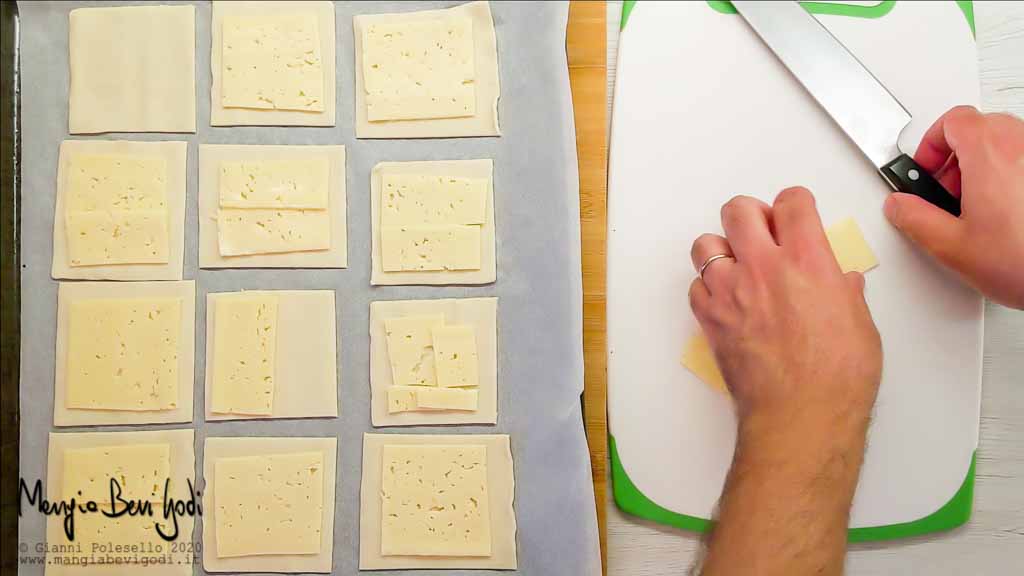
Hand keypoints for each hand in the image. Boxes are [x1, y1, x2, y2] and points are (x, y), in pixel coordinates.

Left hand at [689, 188, 881, 431]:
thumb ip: (844, 293)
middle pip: (739, 209)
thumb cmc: (837, 376)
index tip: (796, 214)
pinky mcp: (710, 318)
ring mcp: (731, 291)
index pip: (792, 202)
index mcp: (808, 260)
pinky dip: (708, 288)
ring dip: (721, 249)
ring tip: (738, 268)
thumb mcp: (860, 323)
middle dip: (751, 215)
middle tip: (763, 234)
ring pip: (706, 243)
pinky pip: (696, 286)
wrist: (801, 415)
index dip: (794, 204)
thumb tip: (841, 283)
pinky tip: (727, 301)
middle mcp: (764, 267)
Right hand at [884, 106, 1023, 308]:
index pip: (954, 120)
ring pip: (1006, 142)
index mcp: (991, 154)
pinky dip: (1009, 175)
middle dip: (956, 154)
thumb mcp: (952, 247)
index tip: (925, 170)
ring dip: (984, 164)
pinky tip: (1004, 212)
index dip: (931, 143)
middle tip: (947, 188)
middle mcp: (1021, 147)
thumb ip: (915, 220)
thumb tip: (900, 207)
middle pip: (980, 126)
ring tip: (976, 203)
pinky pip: (1023, 161)